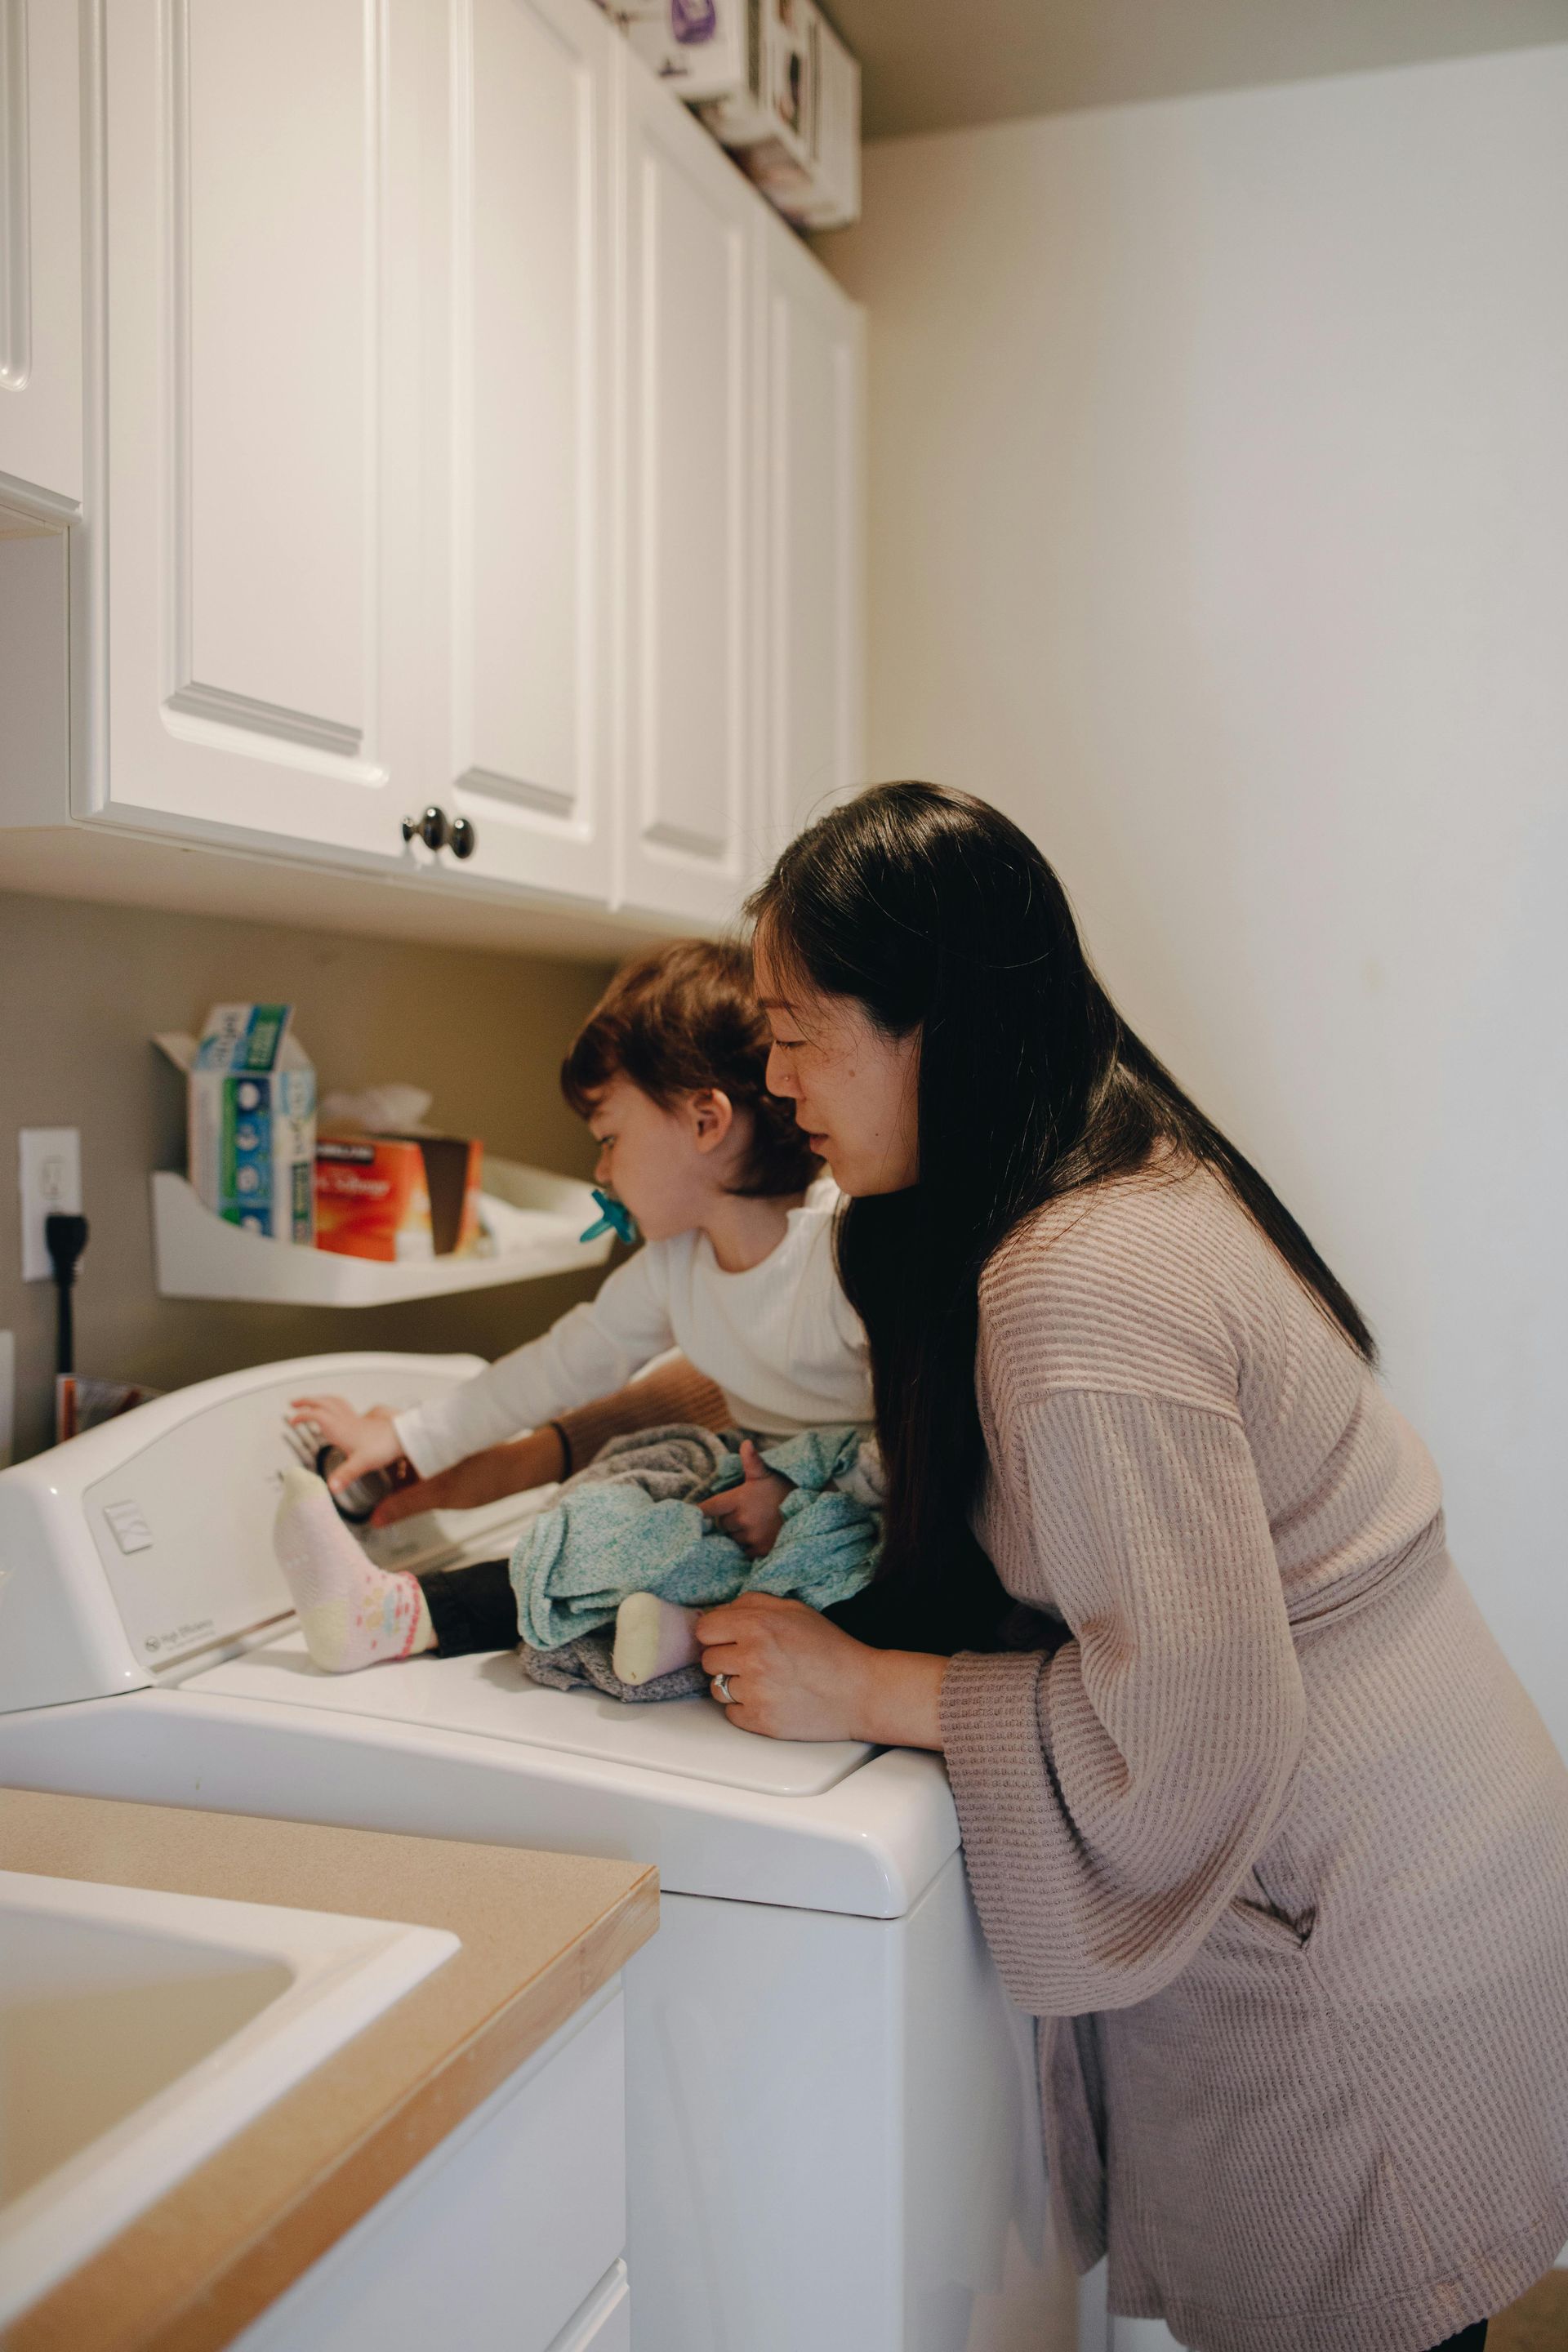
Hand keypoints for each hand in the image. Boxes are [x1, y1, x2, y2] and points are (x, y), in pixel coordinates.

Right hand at [287, 1395, 401, 1492]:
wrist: (404, 1436)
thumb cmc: (385, 1446)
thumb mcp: (362, 1463)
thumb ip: (344, 1475)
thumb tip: (330, 1488)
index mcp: (340, 1428)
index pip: (316, 1415)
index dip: (302, 1416)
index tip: (292, 1420)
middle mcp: (346, 1420)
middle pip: (323, 1403)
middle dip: (307, 1401)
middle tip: (294, 1402)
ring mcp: (355, 1419)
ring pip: (335, 1402)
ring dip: (321, 1400)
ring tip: (312, 1403)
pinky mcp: (364, 1421)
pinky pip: (344, 1408)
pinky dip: (334, 1406)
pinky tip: (336, 1415)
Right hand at [369, 1425, 567, 1525]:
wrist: (520, 1469)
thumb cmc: (489, 1474)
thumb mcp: (439, 1495)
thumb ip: (404, 1506)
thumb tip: (376, 1517)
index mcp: (415, 1439)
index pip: (376, 1448)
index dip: (359, 1462)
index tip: (345, 1479)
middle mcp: (421, 1438)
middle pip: (386, 1456)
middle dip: (375, 1474)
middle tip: (363, 1493)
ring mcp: (431, 1446)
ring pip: (401, 1462)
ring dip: (393, 1479)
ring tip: (384, 1497)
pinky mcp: (442, 1455)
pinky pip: (415, 1466)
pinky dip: (408, 1479)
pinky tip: (407, 1494)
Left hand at [694, 1592, 949, 1747]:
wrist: (860, 1691)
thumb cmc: (830, 1649)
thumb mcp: (795, 1610)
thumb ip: (753, 1604)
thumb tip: (718, 1612)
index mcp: (757, 1624)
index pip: (704, 1629)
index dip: (717, 1634)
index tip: (729, 1639)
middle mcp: (752, 1656)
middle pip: (707, 1660)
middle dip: (726, 1660)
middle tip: (754, 1661)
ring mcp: (754, 1690)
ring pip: (716, 1689)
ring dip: (734, 1686)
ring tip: (765, 1682)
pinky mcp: (759, 1719)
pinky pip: (731, 1714)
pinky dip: (746, 1709)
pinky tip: (770, 1699)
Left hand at [698, 1440, 789, 1557]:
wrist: (808, 1510)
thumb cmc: (783, 1490)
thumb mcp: (766, 1474)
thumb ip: (752, 1461)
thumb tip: (745, 1443)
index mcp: (739, 1499)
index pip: (709, 1507)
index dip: (701, 1511)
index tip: (696, 1513)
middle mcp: (742, 1519)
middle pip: (722, 1525)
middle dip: (728, 1520)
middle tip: (744, 1512)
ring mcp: (752, 1536)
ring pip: (733, 1538)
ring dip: (739, 1533)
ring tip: (755, 1523)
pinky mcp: (760, 1550)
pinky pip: (745, 1550)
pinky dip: (749, 1545)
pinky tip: (760, 1535)